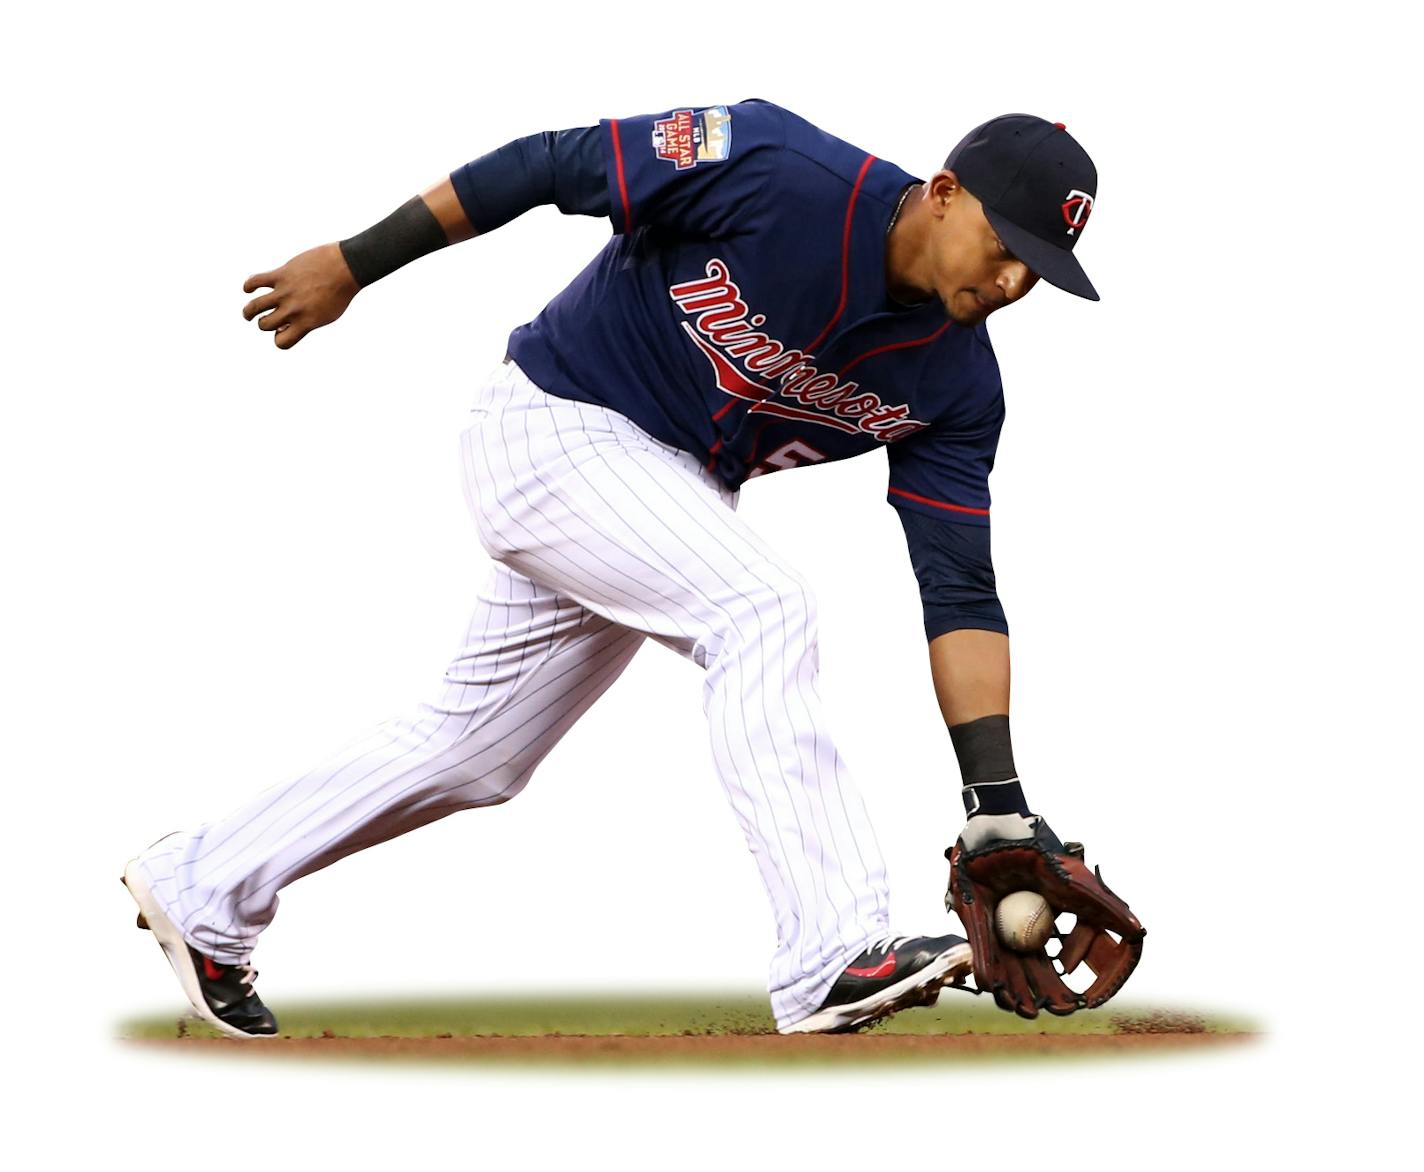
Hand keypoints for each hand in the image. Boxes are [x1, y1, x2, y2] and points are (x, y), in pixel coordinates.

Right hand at [242, 243, 358, 348]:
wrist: (347, 267)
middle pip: (265, 325)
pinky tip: (248, 289)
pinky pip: (256, 281)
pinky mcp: (281, 274)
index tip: (283, 330)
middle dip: (264, 324)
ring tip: (249, 313)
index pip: (281, 343)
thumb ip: (306, 322)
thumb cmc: (339, 292)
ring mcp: (286, 291)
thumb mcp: (327, 315)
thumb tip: (283, 326)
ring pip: (255, 307)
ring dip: (248, 312)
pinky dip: (248, 285)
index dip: (279, 339)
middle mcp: (294, 309)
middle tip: (267, 318)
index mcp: (306, 322)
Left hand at [945, 816, 1144, 1017]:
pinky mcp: (974, 919)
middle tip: (1059, 1010)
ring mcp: (1002, 925)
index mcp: (1059, 920)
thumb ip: (1104, 907)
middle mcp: (1031, 927)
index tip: (1093, 994)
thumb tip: (1138, 933)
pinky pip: (982, 950)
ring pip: (1013, 969)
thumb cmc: (1039, 852)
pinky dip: (988, 969)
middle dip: (1051, 995)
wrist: (999, 829)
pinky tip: (992, 988)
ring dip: (1019, 993)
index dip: (1090, 977)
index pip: (1078, 957)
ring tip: (1024, 1010)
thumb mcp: (1075, 882)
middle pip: (1044, 971)